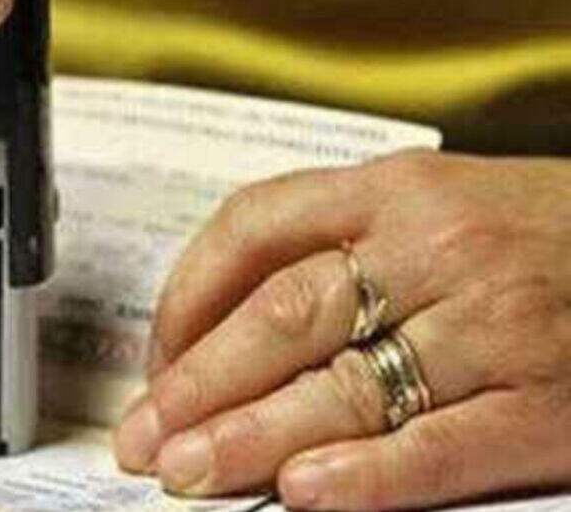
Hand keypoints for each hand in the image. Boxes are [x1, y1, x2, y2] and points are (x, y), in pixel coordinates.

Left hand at [114, 150, 570, 509]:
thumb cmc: (544, 233)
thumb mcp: (437, 201)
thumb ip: (341, 242)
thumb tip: (225, 320)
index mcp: (396, 191)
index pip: (254, 227)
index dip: (186, 296)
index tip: (155, 356)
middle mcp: (437, 250)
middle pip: (283, 315)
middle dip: (197, 383)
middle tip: (143, 437)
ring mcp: (493, 328)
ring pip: (345, 385)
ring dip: (252, 435)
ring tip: (187, 472)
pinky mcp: (546, 405)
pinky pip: (441, 447)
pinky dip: (367, 474)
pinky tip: (302, 493)